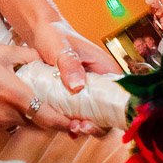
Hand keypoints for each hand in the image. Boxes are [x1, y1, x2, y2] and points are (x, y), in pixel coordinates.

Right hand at [0, 44, 74, 133]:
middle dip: (55, 122)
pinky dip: (15, 117)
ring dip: (33, 117)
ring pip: (24, 124)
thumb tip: (49, 60)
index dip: (67, 124)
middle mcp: (8, 114)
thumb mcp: (3, 52)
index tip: (81, 125)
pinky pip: (8, 125)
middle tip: (71, 118)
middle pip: (40, 125)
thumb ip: (30, 57)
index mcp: (16, 94)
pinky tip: (10, 103)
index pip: (49, 117)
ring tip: (37, 103)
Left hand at [30, 20, 120, 136]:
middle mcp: (102, 83)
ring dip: (85, 126)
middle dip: (97, 126)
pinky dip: (75, 123)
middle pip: (109, 112)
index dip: (113, 114)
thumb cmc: (55, 35)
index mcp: (107, 70)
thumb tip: (78, 86)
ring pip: (96, 116)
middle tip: (80, 128)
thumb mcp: (60, 48)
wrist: (42, 32)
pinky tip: (66, 128)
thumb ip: (69, 64)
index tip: (95, 121)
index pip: (120, 97)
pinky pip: (81, 114)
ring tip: (72, 130)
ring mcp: (90, 91)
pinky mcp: (78, 97)